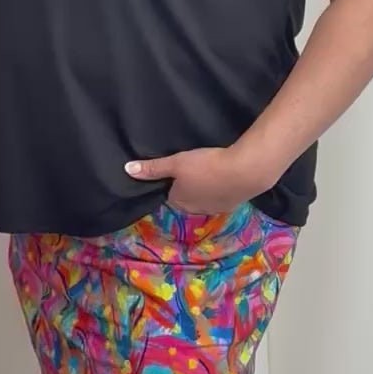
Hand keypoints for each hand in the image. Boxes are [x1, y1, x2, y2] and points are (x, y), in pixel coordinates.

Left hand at [124, 146, 261, 217]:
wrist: (244, 172)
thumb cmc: (205, 166)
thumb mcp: (176, 163)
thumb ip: (153, 168)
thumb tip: (127, 170)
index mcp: (179, 202)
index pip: (169, 194)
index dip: (172, 182)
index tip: (177, 170)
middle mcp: (195, 210)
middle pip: (187, 198)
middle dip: (188, 187)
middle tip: (194, 167)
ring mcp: (215, 209)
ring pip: (204, 198)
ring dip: (206, 188)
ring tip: (210, 170)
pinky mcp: (232, 204)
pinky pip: (220, 196)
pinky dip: (221, 188)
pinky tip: (225, 175)